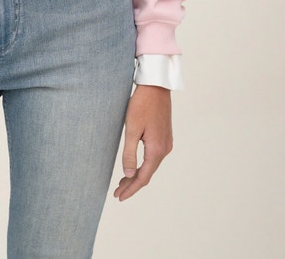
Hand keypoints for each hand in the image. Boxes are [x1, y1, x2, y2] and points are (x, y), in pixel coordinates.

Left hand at [113, 85, 172, 200]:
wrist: (156, 87)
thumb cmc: (142, 105)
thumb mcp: (132, 129)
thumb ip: (129, 153)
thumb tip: (128, 175)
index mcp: (156, 150)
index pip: (143, 177)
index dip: (131, 189)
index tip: (119, 197)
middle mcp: (164, 149)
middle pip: (148, 174)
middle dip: (132, 184)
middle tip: (118, 192)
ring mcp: (166, 143)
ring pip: (151, 166)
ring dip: (137, 175)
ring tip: (123, 182)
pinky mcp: (164, 137)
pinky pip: (153, 157)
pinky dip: (143, 165)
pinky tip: (135, 166)